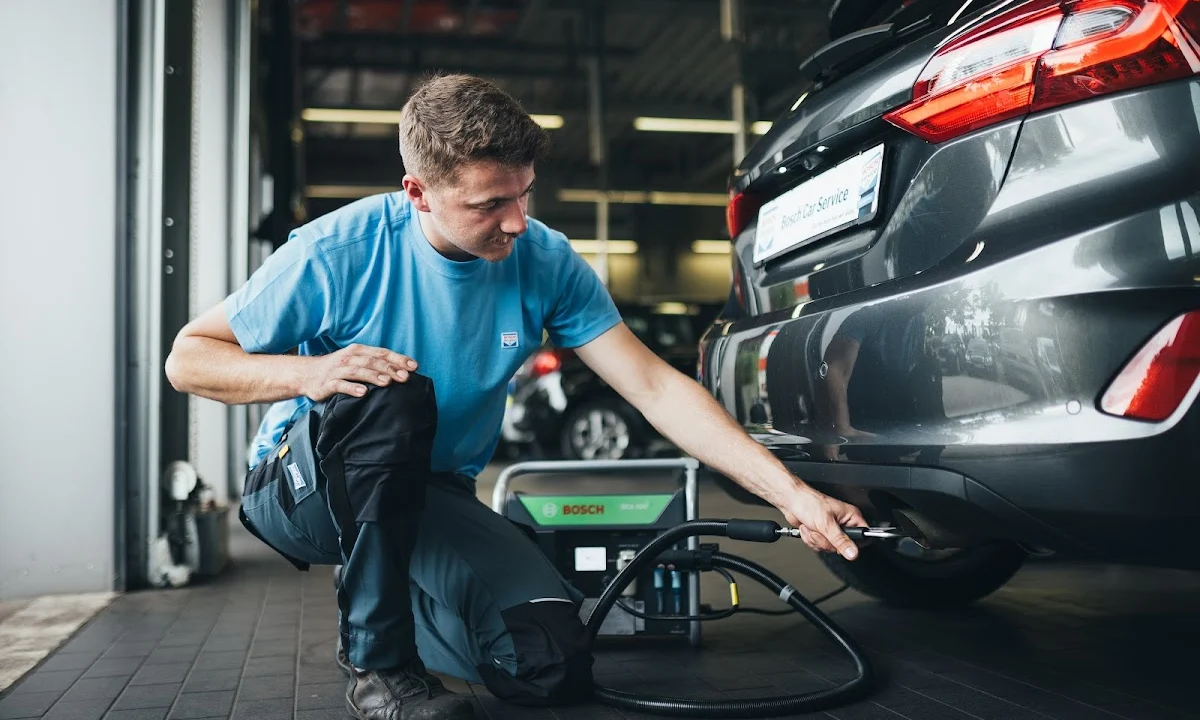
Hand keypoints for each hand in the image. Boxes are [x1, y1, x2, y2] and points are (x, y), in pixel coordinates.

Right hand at [302, 344, 417, 400]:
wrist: (307, 374)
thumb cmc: (338, 368)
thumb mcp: (356, 361)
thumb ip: (374, 364)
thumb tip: (401, 371)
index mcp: (358, 351)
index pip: (382, 353)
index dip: (398, 359)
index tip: (414, 366)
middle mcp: (349, 358)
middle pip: (372, 361)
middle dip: (390, 368)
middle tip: (405, 377)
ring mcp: (338, 370)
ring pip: (358, 371)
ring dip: (373, 376)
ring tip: (387, 382)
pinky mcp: (327, 383)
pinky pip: (341, 385)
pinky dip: (352, 388)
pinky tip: (363, 393)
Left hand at [779, 487, 868, 559]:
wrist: (791, 502)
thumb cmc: (808, 503)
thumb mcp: (826, 524)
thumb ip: (840, 540)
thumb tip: (853, 553)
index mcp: (851, 516)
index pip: (863, 536)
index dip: (852, 544)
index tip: (839, 541)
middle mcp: (844, 523)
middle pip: (843, 546)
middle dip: (826, 541)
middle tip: (820, 530)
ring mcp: (832, 529)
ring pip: (829, 548)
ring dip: (816, 540)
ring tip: (813, 527)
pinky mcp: (822, 534)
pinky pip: (820, 546)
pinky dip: (811, 540)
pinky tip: (808, 529)